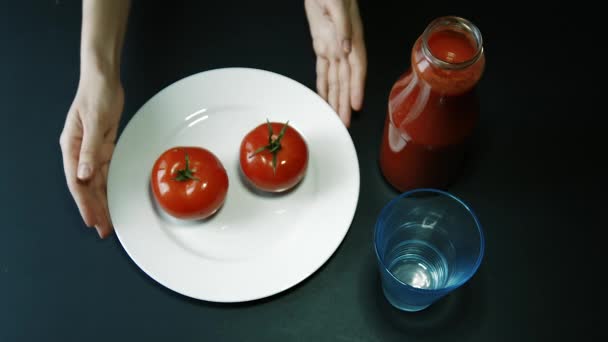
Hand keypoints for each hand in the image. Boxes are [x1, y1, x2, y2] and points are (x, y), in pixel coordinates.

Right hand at [59, 69, 123, 237]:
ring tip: (108, 222)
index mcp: (72, 146)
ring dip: (102, 202)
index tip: (91, 219)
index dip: (84, 202)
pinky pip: (106, 172)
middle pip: (87, 187)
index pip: (77, 181)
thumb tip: (84, 175)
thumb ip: (91, 150)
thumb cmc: (96, 94)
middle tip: (103, 230)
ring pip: (97, 183)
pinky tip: (111, 200)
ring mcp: (91, 151)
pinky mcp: (103, 147)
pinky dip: (109, 187)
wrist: (104, 79)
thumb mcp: (96, 122)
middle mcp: (80, 152)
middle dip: (94, 209)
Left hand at [305, 0, 366, 126]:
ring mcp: (333, 47)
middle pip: (346, 80)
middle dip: (346, 102)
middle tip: (345, 121)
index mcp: (352, 38)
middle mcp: (345, 47)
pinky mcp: (322, 45)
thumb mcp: (337, 3)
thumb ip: (343, 24)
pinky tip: (324, 98)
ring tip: (338, 117)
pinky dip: (323, 85)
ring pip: (335, 79)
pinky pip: (323, 70)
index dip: (357, 87)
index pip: (356, 68)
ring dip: (336, 99)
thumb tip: (347, 47)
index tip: (356, 104)